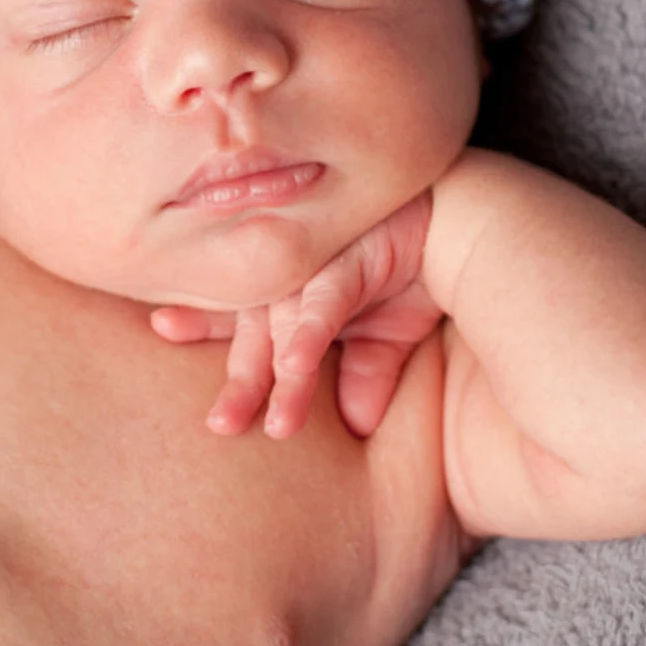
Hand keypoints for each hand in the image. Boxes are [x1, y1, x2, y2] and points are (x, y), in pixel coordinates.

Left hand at [152, 191, 440, 439]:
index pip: (243, 328)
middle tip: (222, 427)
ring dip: (278, 373)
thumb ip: (367, 374)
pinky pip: (324, 300)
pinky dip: (309, 333)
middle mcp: (294, 275)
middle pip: (256, 332)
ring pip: (286, 323)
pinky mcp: (350, 257)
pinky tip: (296, 365)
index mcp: (292, 292)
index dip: (208, 347)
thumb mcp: (388, 333)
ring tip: (280, 424)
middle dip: (240, 383)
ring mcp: (317, 263)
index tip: (182, 372)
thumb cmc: (414, 267)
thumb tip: (358, 428)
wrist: (463, 218)